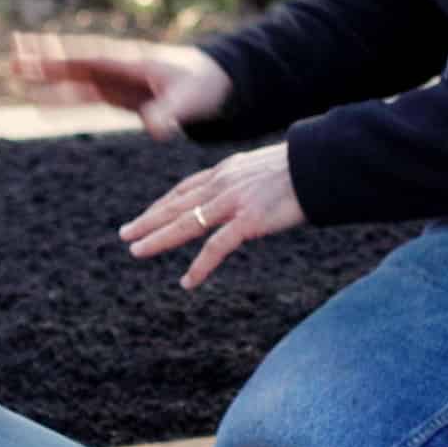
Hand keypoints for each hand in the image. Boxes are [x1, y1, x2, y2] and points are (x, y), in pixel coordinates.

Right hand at [12, 31, 232, 141]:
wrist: (213, 85)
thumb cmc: (203, 87)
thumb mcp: (190, 100)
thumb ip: (170, 113)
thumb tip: (157, 130)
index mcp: (132, 61)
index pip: (91, 56)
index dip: (64, 53)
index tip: (39, 50)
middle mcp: (118, 66)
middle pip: (74, 60)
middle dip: (45, 58)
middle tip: (13, 54)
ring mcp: (115, 79)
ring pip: (73, 76)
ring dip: (46, 76)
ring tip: (15, 71)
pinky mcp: (116, 94)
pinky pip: (82, 95)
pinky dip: (61, 97)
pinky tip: (40, 104)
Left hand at [120, 144, 304, 290]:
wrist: (322, 165)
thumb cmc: (304, 169)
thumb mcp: (267, 170)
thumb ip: (250, 183)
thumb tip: (249, 197)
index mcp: (227, 170)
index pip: (185, 188)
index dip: (162, 204)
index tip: (146, 215)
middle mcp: (223, 183)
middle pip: (176, 204)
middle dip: (148, 220)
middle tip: (124, 234)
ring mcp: (234, 201)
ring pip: (185, 223)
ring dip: (158, 239)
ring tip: (136, 251)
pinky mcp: (248, 220)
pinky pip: (216, 247)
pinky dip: (199, 266)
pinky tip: (187, 282)